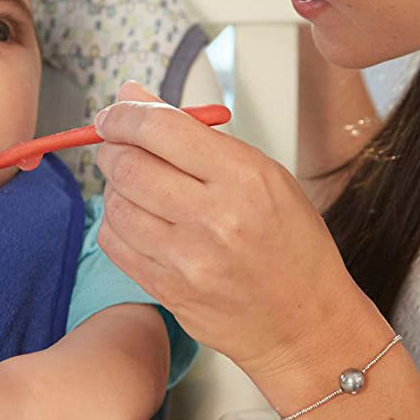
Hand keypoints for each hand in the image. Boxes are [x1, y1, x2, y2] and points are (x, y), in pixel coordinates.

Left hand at [93, 81, 368, 377]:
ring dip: (113, 187)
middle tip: (116, 146)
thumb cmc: (291, 244)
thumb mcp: (262, 174)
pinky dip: (115, 223)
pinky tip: (136, 220)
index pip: (161, 129)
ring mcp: (187, 259)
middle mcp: (214, 217)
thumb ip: (193, 134)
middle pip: (128, 165)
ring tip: (135, 186)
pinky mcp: (168, 290)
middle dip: (111, 148)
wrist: (307, 322)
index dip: (123, 115)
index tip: (112, 114)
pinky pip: (115, 243)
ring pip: (115, 205)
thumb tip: (131, 96)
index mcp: (244, 177)